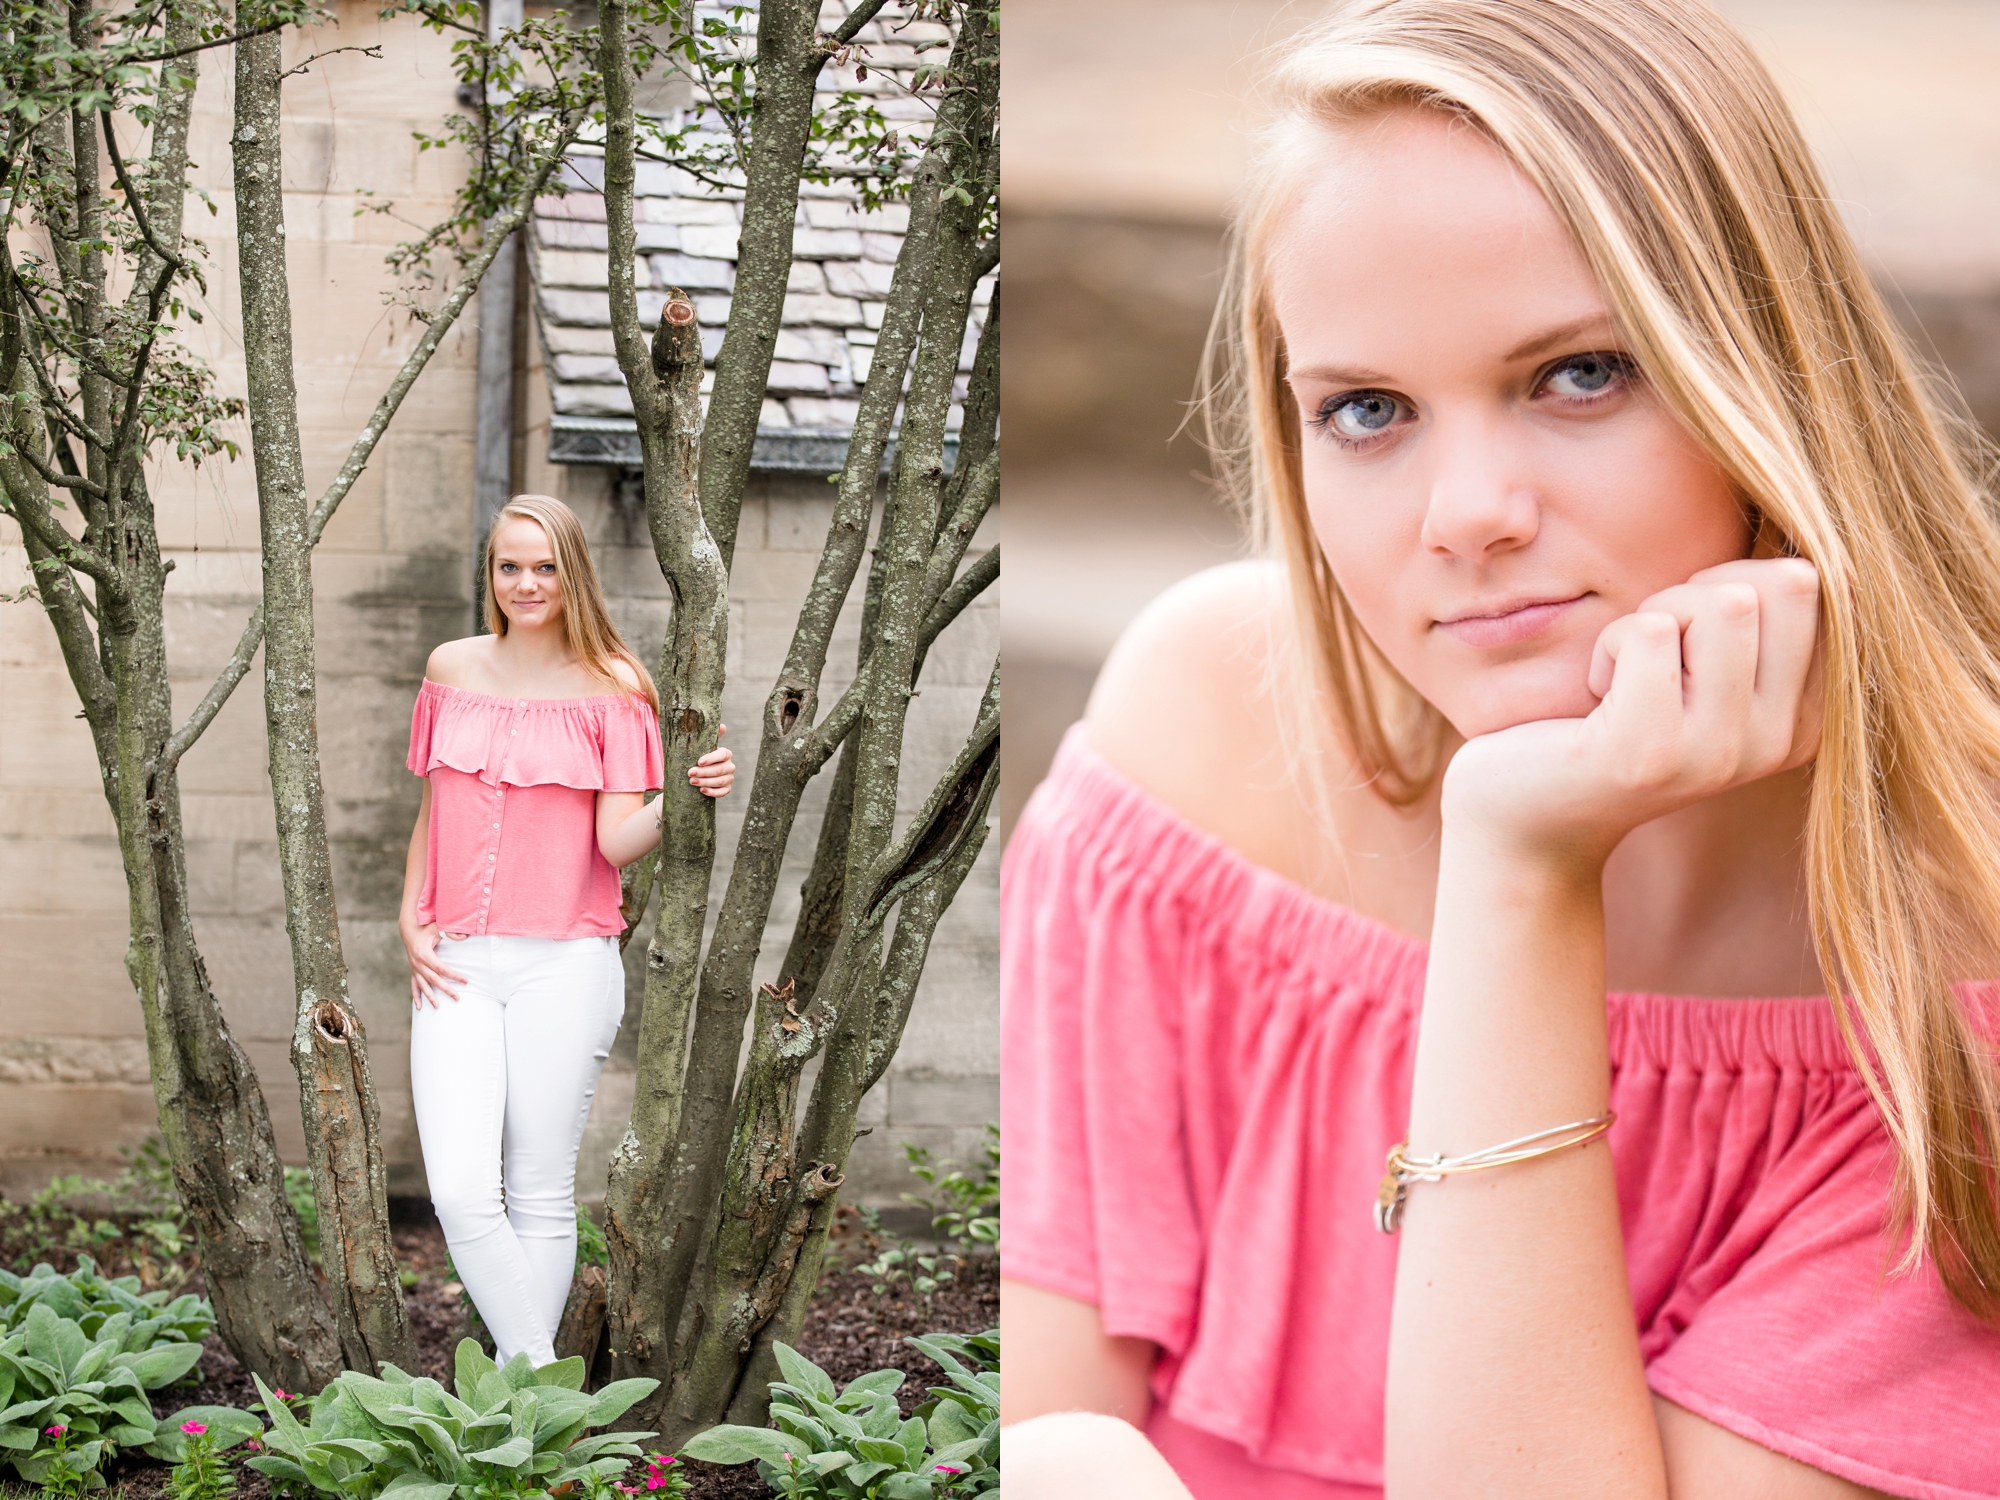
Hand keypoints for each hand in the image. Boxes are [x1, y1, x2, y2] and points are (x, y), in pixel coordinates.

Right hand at [401, 918, 467, 1008]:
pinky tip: (419, 1007)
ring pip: (423, 985)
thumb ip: (450, 931)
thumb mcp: (437, 926)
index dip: (454, 975)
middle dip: (446, 989)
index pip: (441, 969)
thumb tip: (464, 936)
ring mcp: (414, 968)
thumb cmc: (425, 928)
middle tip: (457, 998)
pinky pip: (414, 985)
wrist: (408, 929)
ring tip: (438, 1007)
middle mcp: (418, 964)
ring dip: (430, 997)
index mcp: (424, 954)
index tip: (465, 981)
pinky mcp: (412, 971)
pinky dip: (416, 996)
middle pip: (434, 980)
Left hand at [688, 723, 733, 797]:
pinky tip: (702, 790)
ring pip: (720, 781)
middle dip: (704, 772)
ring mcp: (729, 778)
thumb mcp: (702, 746)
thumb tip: (723, 726)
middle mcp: (730, 766)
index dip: (712, 758)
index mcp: (726, 754)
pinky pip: (722, 792)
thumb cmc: (699, 756)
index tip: (699, 761)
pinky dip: (712, 792)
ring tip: (692, 781)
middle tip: (690, 773)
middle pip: (720, 770)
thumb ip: (711, 735)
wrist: (698, 772)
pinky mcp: (726, 789)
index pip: (723, 755)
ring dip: (706, 782)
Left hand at [1441, 557, 1822, 867]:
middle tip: (1649, 650)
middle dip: (1700, 591)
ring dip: (1651, 617)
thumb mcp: (1701, 669)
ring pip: (1721, 601)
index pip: (1821, 586)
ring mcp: (1719, 752)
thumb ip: (1755, 617)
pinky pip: (1648, 631)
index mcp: (1804, 718)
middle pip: (1785, 584)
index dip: (1736, 584)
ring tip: (1623, 676)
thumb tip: (1797, 545)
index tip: (1686, 641)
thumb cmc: (1609, 719)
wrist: (1525, 819)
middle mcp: (1779, 743)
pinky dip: (1607, 644)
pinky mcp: (1649, 750)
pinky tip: (1594, 699)